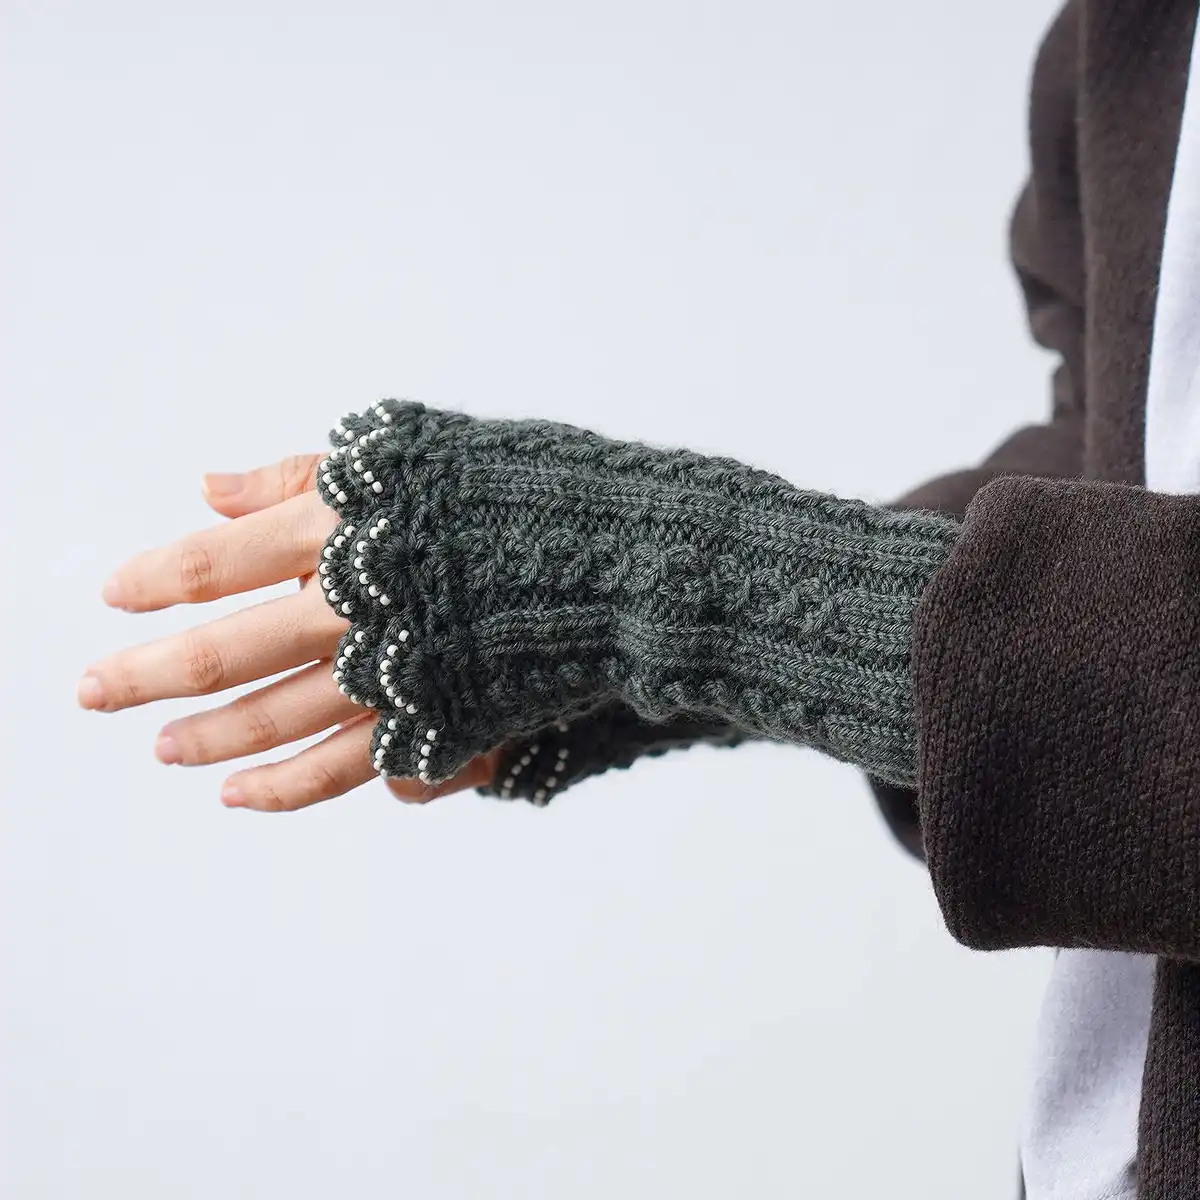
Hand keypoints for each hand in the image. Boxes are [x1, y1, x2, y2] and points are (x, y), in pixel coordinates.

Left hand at [79, 455, 499, 810]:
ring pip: (271, 722)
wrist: (620, 561)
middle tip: (92, 691)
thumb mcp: (408, 455)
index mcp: (345, 527)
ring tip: (162, 748)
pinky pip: (341, 772)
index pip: (218, 561)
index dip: (156, 580)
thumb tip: (208, 489)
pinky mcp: (431, 725)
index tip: (114, 595)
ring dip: (204, 738)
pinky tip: (237, 795)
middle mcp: (355, 608)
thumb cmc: (518, 491)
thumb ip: (302, 476)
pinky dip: (284, 789)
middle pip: (223, 652)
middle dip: (145, 675)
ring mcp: (392, 676)